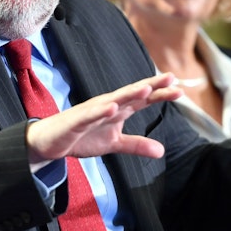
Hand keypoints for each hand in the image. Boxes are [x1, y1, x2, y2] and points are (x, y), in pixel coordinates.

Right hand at [25, 73, 181, 168]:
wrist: (50, 142)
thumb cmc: (81, 137)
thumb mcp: (114, 144)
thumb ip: (137, 145)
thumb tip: (162, 151)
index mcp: (118, 110)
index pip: (143, 100)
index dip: (160, 95)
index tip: (180, 90)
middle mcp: (106, 105)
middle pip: (132, 94)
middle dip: (150, 86)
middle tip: (170, 79)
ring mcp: (91, 111)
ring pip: (113, 100)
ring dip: (129, 94)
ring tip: (146, 88)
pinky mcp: (76, 121)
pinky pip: (89, 115)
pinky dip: (100, 110)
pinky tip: (112, 107)